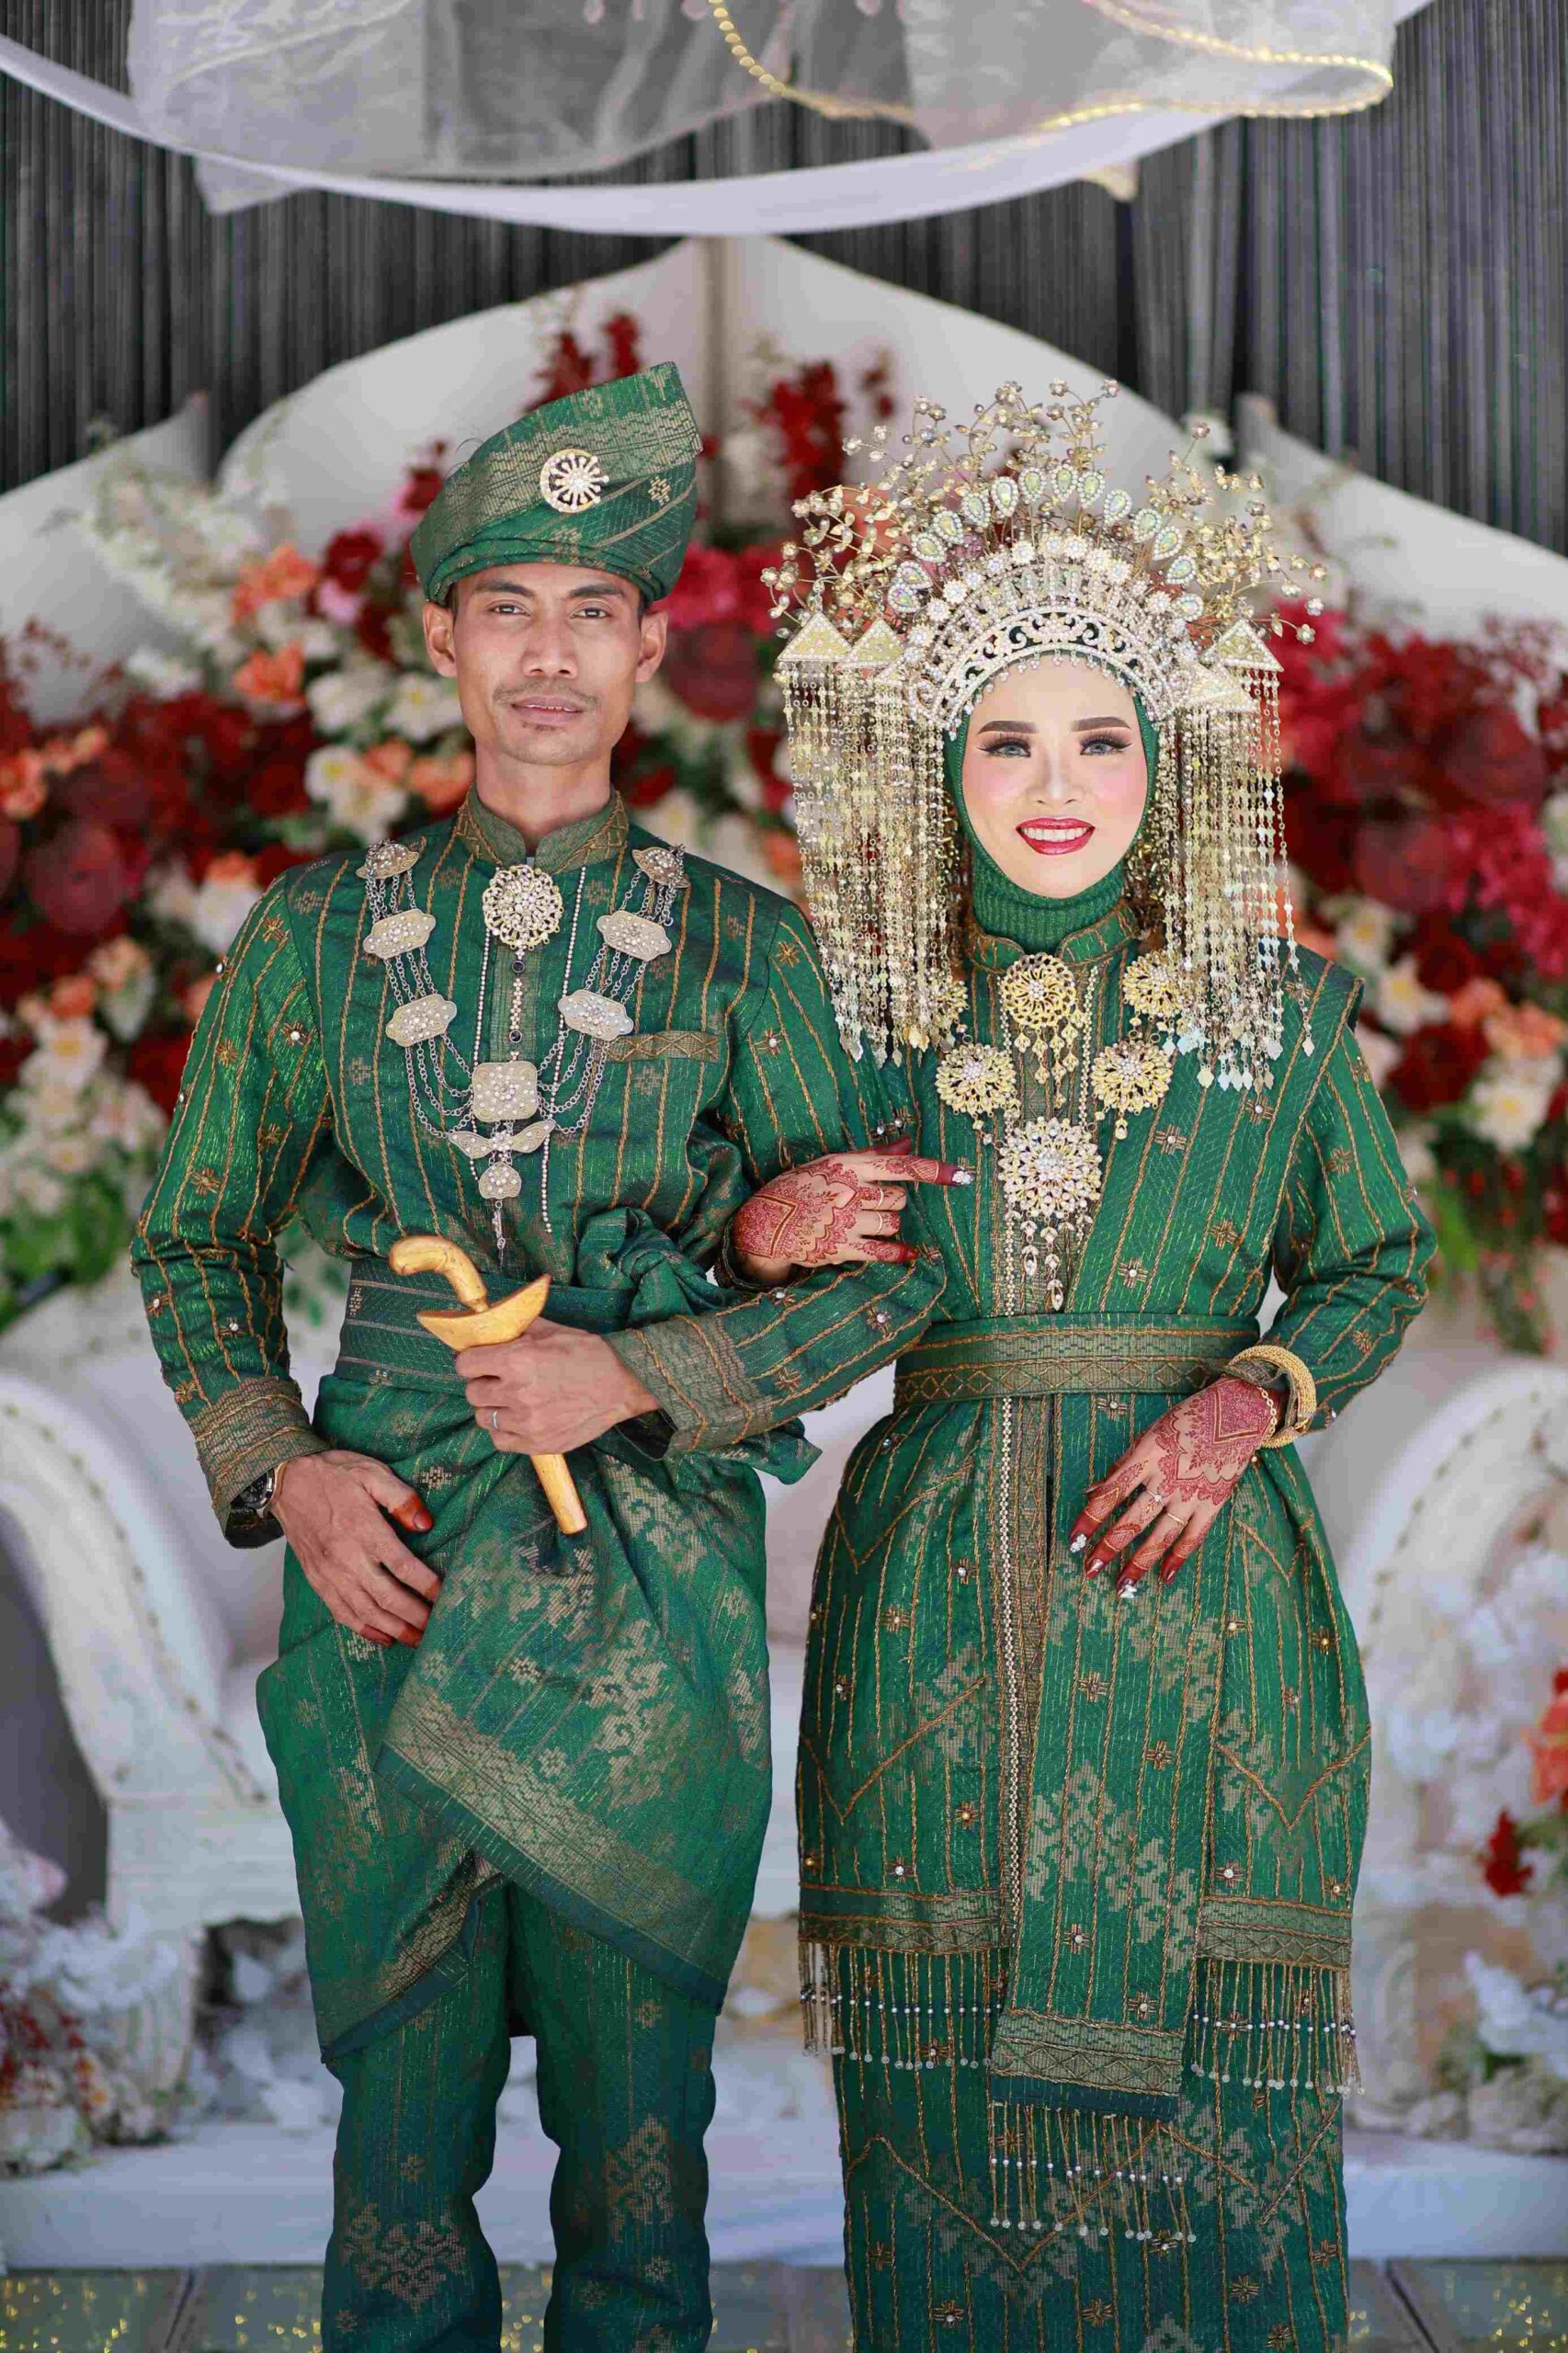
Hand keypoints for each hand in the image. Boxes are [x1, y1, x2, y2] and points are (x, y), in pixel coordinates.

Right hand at [273, 1451, 437, 1648]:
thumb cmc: (333, 1474)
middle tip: (437, 1627)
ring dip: (394, 1628)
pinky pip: (341, 1612)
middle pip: (387, 1596)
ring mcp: (330, 1572)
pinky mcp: (317, 1579)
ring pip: (366, 1611)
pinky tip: (384, 1636)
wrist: (285, 1480)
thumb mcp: (372, 1472)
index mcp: (365, 1529)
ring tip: (417, 1639)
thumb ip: (400, 1497)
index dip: (427, 1586)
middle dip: (415, 1616)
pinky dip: (363, 1629)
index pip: (403, 1566)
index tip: (446, 1596)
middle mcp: (347, 1557)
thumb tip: (425, 1523)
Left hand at [455, 1320, 655, 1454]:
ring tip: (510, 1401)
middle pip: (472, 1393)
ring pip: (483, 1418)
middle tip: (499, 1380)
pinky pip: (499, 1440)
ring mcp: (526, 1422)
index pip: (465, 1365)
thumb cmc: (589, 1354)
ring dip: (493, 1407)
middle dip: (482, 1383)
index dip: (471, 1361)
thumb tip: (493, 1323)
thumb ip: (518, 1328)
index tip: (479, 1361)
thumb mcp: (553, 1331)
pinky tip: (517, 1419)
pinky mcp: (536, 1443)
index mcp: (518, 1359)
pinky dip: (503, 1430)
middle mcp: (517, 1392)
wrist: (622, 1386)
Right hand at [731, 1137, 967, 1283]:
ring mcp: (847, 1220)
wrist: (766, 1222)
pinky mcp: (843, 1247)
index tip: (961, 1176)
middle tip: (870, 1204)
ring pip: (893, 1223)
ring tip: (866, 1223)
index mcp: (849, 1166)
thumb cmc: (801, 1188)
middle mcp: (850, 1191)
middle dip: (893, 1203)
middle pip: (899, 1199)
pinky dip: (899, 1253)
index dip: (933, 1171)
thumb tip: (906, 1141)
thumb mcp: (832, 1163)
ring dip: (889, 1225)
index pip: (900, 1166)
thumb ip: (872, 1155)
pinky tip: (908, 1254)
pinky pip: (883, 1251)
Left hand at [1067, 1377, 1277, 1596]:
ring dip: (1139, 1564)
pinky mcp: (1213, 1503)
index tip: (1073, 1539)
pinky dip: (1179, 1558)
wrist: (1236, 1412)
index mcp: (1146, 1456)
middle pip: (1132, 1520)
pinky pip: (1194, 1537)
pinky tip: (1165, 1577)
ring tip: (1123, 1587)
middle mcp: (1167, 1478)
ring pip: (1161, 1536)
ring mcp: (1191, 1494)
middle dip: (1108, 1548)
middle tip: (1089, 1569)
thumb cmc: (1185, 1420)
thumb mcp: (1148, 1434)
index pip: (1110, 1493)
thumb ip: (1121, 1466)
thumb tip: (1091, 1492)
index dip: (1089, 1518)